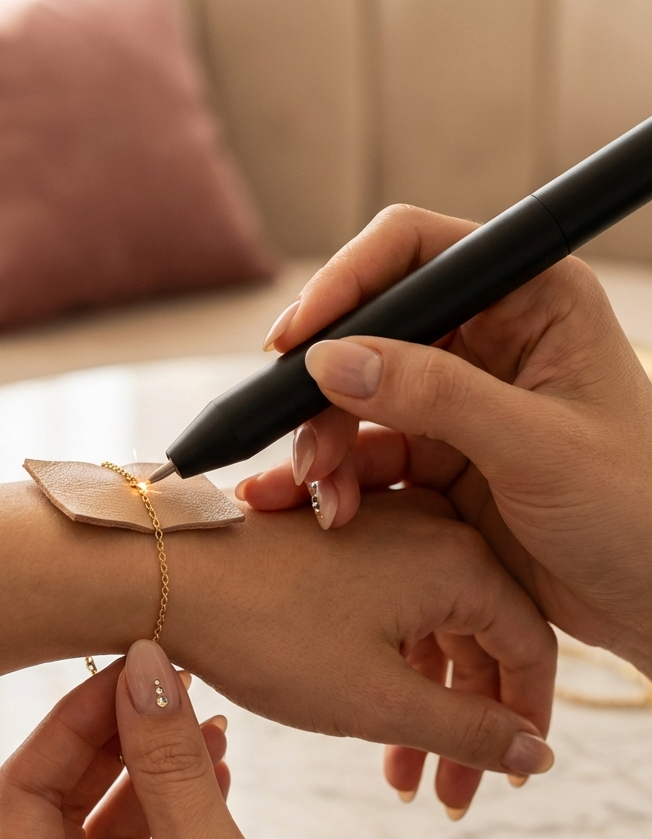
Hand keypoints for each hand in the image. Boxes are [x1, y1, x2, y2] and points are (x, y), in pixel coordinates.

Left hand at [0, 643, 359, 838]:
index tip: (128, 669)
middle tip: (167, 687)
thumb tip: (144, 667)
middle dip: (115, 741)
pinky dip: (171, 815)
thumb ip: (171, 767)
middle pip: (56, 807)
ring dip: (150, 774)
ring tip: (206, 726)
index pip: (20, 793)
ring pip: (100, 830)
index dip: (72, 721)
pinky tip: (215, 776)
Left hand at [167, 489, 555, 810]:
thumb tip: (535, 751)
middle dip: (470, 723)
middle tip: (449, 792)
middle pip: (480, 637)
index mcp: (457, 560)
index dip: (526, 718)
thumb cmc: (265, 633)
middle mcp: (428, 530)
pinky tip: (368, 715)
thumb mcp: (379, 700)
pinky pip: (389, 605)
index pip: (531, 647)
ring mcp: (380, 528)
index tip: (511, 775)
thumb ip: (470, 730)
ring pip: (431, 626)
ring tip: (400, 773)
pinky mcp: (340, 539)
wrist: (165, 576)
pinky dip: (389, 663)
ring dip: (424, 701)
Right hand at [239, 204, 651, 676]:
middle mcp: (489, 340)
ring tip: (325, 496)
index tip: (295, 339)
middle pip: (371, 331)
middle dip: (326, 388)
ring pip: (356, 397)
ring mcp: (459, 401)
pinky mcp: (439, 457)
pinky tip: (333, 512)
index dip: (346, 283)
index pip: (416, 251)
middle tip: (307, 446)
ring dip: (326, 443)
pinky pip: (366, 453)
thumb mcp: (538, 447)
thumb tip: (333, 360)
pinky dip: (339, 479)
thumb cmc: (638, 512)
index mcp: (533, 300)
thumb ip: (436, 396)